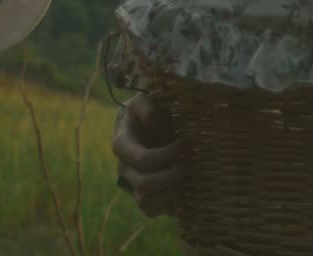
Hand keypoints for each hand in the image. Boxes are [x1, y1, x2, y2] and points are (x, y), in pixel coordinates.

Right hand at [111, 94, 185, 217]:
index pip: (142, 159)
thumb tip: (157, 125)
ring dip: (172, 192)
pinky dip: (169, 204)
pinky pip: (152, 210)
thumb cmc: (146, 113)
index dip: (166, 155)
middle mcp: (125, 168)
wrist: (144, 129)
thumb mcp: (143, 102)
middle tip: (189, 165)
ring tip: (187, 177)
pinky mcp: (144, 196)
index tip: (184, 145)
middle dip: (172, 176)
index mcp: (122, 145)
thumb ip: (148, 109)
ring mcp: (133, 184)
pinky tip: (183, 189)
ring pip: (147, 201)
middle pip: (145, 184)